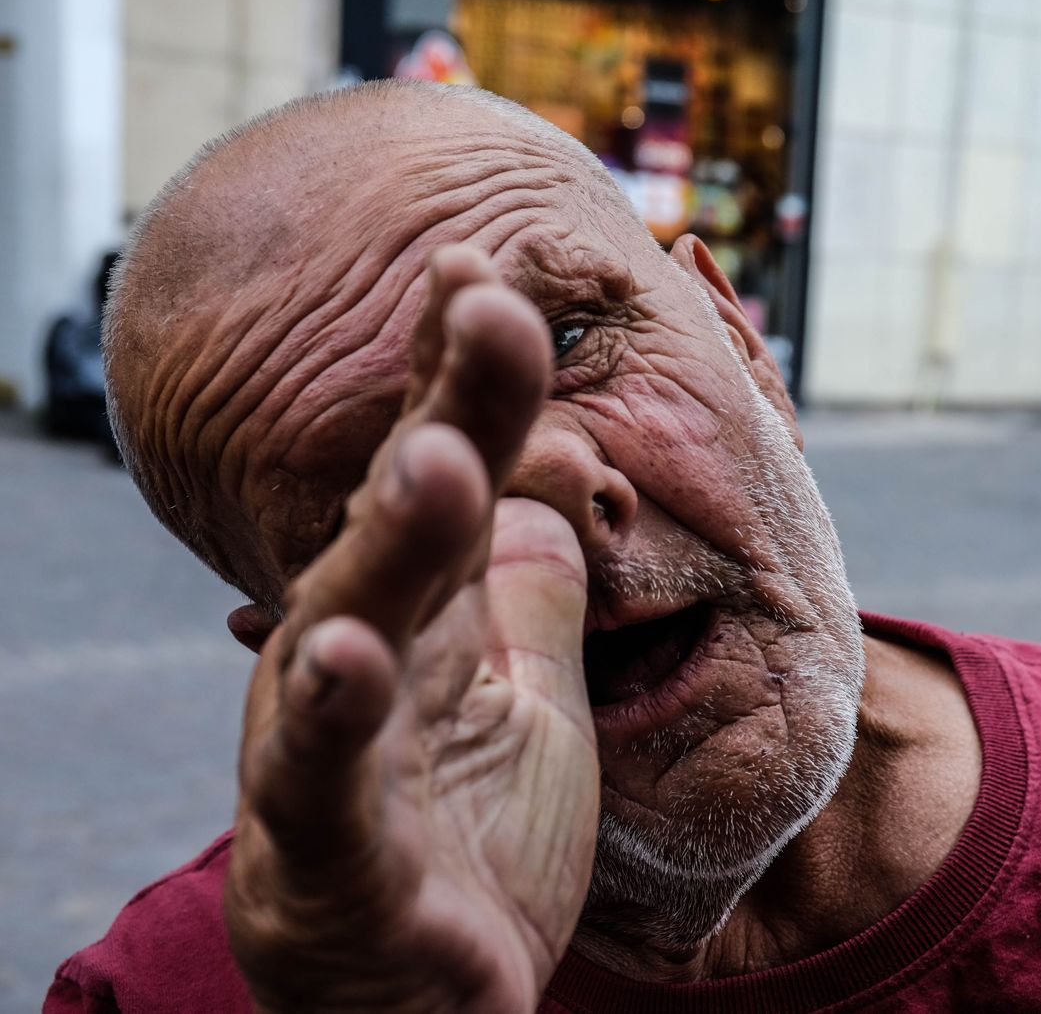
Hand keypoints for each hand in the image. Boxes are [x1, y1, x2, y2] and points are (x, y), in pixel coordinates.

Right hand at [225, 246, 598, 1012]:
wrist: (419, 1004)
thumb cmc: (469, 844)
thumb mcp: (529, 702)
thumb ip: (532, 599)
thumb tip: (556, 490)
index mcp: (425, 616)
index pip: (446, 468)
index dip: (464, 370)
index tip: (488, 261)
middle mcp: (363, 654)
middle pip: (409, 514)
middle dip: (448, 404)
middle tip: (487, 297)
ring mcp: (333, 745)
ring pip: (357, 624)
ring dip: (397, 538)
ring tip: (438, 456)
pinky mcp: (326, 849)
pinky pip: (324, 775)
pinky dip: (331, 716)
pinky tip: (342, 651)